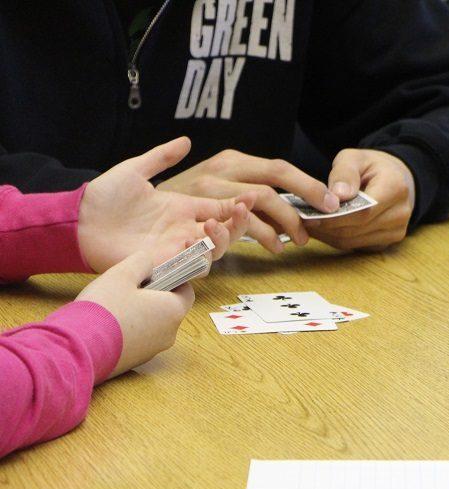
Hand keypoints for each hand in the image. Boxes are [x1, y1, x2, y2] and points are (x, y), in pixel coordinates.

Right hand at [76, 252, 193, 379]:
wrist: (78, 349)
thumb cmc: (104, 308)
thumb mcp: (122, 274)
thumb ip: (142, 262)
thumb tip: (150, 263)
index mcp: (173, 311)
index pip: (186, 292)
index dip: (172, 280)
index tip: (154, 274)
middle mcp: (170, 334)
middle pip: (169, 309)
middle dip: (153, 296)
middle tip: (130, 287)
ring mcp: (153, 351)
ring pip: (153, 325)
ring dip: (140, 313)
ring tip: (115, 304)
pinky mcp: (135, 361)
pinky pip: (138, 340)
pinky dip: (129, 330)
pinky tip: (108, 324)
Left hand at [79, 138, 254, 272]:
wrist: (79, 221)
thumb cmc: (104, 198)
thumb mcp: (135, 169)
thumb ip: (162, 157)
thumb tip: (186, 141)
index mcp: (181, 208)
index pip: (220, 209)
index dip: (238, 205)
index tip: (249, 197)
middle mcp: (184, 230)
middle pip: (226, 233)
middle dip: (238, 224)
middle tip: (239, 210)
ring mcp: (176, 249)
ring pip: (215, 252)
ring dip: (222, 241)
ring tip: (214, 227)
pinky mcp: (166, 264)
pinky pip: (193, 267)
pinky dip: (200, 257)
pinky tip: (194, 241)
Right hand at [158, 149, 339, 253]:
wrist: (128, 211)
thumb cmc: (183, 206)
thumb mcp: (219, 191)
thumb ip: (249, 196)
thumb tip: (292, 212)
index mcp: (233, 160)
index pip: (279, 169)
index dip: (308, 184)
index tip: (331, 202)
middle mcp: (223, 167)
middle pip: (274, 177)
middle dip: (304, 198)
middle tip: (321, 221)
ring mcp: (208, 185)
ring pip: (258, 198)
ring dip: (283, 221)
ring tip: (295, 241)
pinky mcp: (195, 206)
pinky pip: (236, 221)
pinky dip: (260, 234)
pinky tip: (273, 247)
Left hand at [305, 149, 415, 250]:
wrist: (396, 178)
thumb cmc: (372, 167)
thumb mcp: (355, 158)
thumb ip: (344, 173)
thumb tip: (338, 195)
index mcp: (396, 188)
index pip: (363, 211)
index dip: (335, 216)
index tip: (310, 213)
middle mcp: (400, 214)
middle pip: (356, 229)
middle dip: (327, 226)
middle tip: (302, 219)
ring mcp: (396, 231)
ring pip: (353, 241)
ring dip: (328, 235)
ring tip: (308, 224)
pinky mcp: (387, 242)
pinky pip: (356, 246)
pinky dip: (336, 239)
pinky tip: (323, 229)